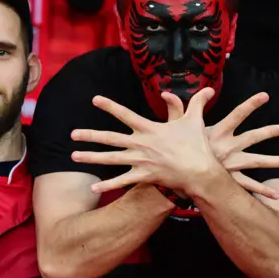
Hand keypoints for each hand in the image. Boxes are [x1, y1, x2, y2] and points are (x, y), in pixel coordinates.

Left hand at [72, 88, 220, 193]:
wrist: (200, 171)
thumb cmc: (197, 145)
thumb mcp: (195, 120)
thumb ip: (196, 102)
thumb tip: (206, 89)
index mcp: (150, 129)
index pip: (125, 114)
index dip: (109, 106)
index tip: (95, 100)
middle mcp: (141, 144)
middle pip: (110, 138)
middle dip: (90, 135)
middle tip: (72, 134)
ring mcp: (140, 161)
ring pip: (110, 159)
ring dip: (91, 157)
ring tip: (73, 156)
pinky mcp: (144, 176)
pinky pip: (122, 181)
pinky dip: (107, 185)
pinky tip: (93, 188)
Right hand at [162, 91, 278, 199]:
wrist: (172, 179)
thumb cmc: (174, 152)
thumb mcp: (175, 129)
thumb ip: (175, 109)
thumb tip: (167, 93)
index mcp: (217, 132)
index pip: (237, 114)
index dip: (251, 104)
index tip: (266, 96)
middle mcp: (227, 147)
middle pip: (254, 137)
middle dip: (271, 132)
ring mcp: (230, 164)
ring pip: (258, 161)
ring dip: (277, 162)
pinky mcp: (228, 180)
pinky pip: (248, 186)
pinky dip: (262, 190)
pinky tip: (276, 195)